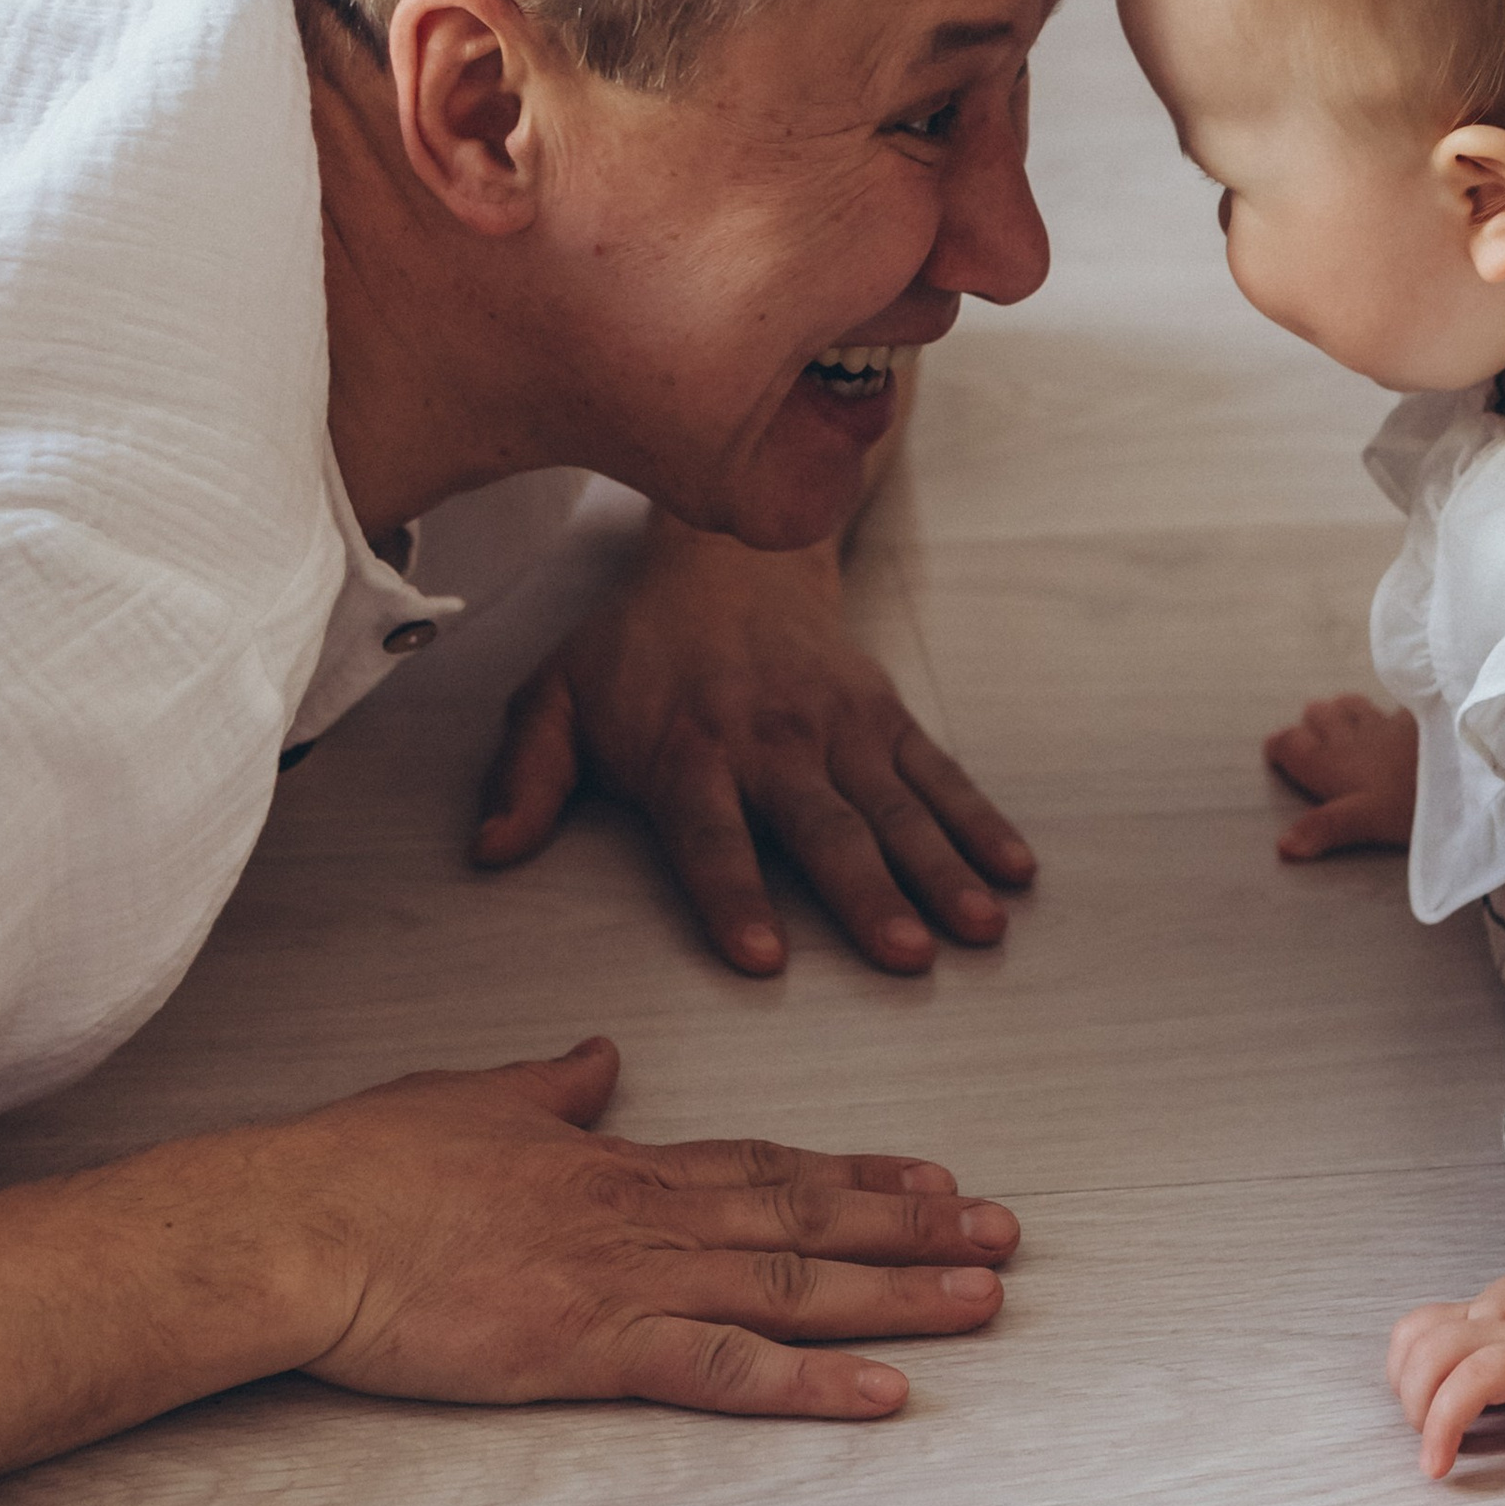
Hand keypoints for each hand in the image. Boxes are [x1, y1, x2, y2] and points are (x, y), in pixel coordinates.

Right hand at [294, 1035, 1017, 1417]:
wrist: (298, 1223)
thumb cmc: (365, 1168)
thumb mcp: (474, 1099)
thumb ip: (554, 1085)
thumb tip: (600, 1053)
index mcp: (619, 1162)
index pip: (769, 1162)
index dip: (859, 1174)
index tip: (934, 1179)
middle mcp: (647, 1215)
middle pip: (808, 1216)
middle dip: (915, 1229)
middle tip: (1005, 1235)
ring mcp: (627, 1280)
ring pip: (794, 1283)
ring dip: (899, 1293)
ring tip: (985, 1298)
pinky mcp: (592, 1347)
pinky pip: (726, 1368)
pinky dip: (811, 1383)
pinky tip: (884, 1395)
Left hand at [473, 514, 1033, 976]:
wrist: (730, 547)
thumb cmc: (638, 644)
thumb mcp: (557, 696)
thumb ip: (526, 777)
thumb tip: (489, 853)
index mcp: (688, 751)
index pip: (710, 835)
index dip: (734, 895)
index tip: (763, 957)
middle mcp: (770, 741)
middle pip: (823, 828)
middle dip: (867, 894)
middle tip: (905, 955)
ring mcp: (839, 728)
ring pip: (896, 808)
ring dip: (941, 870)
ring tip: (977, 927)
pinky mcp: (886, 716)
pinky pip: (941, 774)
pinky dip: (981, 822)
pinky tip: (1015, 871)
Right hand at [1265, 691, 1418, 858]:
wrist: (1465, 764)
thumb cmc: (1411, 799)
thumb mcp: (1364, 821)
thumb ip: (1324, 828)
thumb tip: (1283, 845)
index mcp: (1332, 763)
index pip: (1292, 744)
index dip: (1280, 747)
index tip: (1275, 752)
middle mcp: (1351, 737)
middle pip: (1318, 716)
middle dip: (1311, 723)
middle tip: (1311, 737)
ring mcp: (1384, 724)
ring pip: (1350, 705)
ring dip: (1341, 710)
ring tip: (1341, 719)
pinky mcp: (1415, 717)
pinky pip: (1389, 708)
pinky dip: (1382, 712)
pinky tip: (1391, 720)